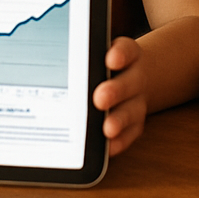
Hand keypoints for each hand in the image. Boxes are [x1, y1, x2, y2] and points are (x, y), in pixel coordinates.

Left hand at [92, 37, 147, 156]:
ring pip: (131, 111)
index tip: (110, 59)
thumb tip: (61, 62)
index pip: (126, 51)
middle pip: (129, 83)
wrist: (133, 77)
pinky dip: (119, 141)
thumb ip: (86, 56)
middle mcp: (135, 78)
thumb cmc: (105, 65)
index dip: (120, 54)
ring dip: (119, 120)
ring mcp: (137, 102)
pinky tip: (108, 146)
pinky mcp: (135, 125)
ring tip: (107, 128)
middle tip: (100, 98)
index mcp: (127, 55)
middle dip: (115, 91)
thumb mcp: (99, 54)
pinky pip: (129, 135)